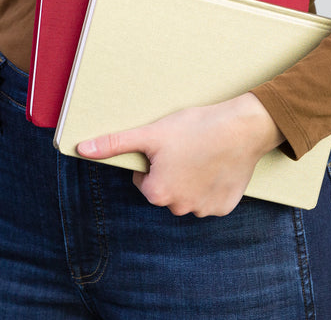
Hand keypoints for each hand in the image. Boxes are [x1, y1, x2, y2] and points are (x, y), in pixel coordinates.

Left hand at [77, 92, 284, 216]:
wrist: (243, 127)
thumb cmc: (197, 128)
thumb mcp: (152, 133)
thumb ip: (116, 144)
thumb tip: (81, 150)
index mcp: (158, 192)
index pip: (144, 181)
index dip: (155, 162)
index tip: (171, 147)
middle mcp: (180, 208)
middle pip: (167, 191)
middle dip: (173, 173)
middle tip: (188, 150)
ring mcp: (204, 209)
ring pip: (189, 196)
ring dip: (193, 181)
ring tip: (205, 156)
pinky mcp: (225, 206)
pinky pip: (211, 199)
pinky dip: (213, 186)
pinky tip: (218, 167)